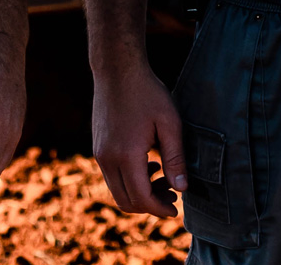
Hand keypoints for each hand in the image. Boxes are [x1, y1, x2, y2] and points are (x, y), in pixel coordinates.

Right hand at [91, 58, 185, 218]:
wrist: (117, 69)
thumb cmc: (147, 92)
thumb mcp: (169, 122)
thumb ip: (176, 158)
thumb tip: (182, 189)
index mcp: (126, 155)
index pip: (141, 198)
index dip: (159, 209)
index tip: (176, 211)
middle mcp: (107, 159)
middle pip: (126, 200)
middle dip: (150, 205)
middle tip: (173, 196)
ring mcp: (99, 154)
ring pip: (117, 190)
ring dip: (140, 193)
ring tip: (163, 177)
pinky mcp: (98, 147)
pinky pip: (112, 176)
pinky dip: (130, 180)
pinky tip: (149, 163)